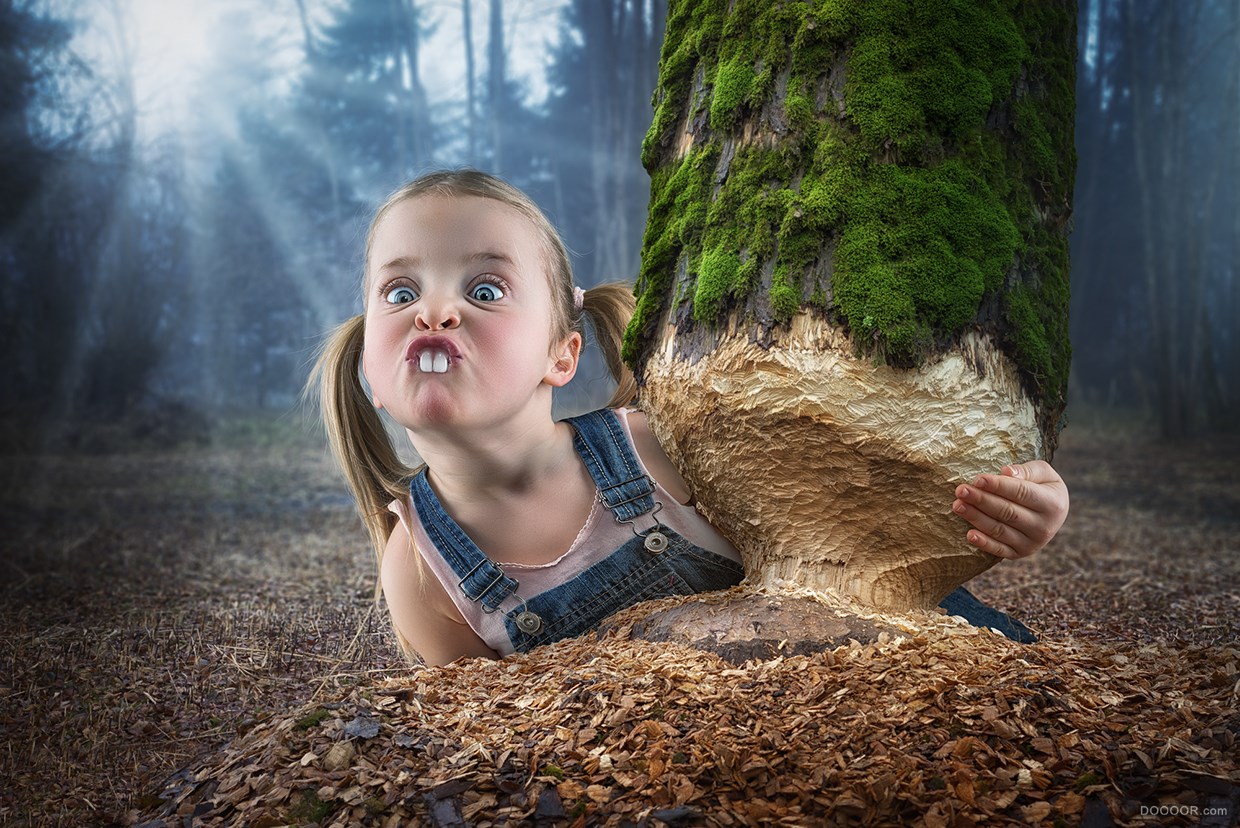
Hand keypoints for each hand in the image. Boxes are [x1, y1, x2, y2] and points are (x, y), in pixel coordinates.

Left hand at [951, 460, 1068, 559]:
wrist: (1052, 513)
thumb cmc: (1042, 486)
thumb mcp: (1043, 473)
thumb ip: (1027, 470)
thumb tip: (1006, 472)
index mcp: (1053, 504)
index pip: (1022, 493)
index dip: (999, 486)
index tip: (978, 479)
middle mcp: (1044, 527)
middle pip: (1008, 512)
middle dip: (982, 500)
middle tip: (961, 490)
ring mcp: (1032, 543)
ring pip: (1000, 530)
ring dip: (976, 518)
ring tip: (957, 505)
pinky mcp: (1020, 554)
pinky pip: (999, 550)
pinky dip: (984, 543)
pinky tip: (969, 534)